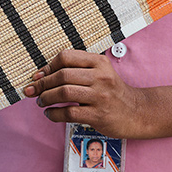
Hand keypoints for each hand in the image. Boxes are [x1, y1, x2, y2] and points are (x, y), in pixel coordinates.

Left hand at [22, 49, 157, 138]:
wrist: (137, 112)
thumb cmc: (112, 92)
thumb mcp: (100, 72)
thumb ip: (77, 70)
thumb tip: (42, 75)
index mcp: (99, 62)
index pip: (66, 57)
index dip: (48, 66)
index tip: (38, 76)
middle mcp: (100, 77)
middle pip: (62, 75)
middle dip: (43, 84)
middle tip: (34, 91)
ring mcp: (100, 96)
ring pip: (64, 92)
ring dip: (46, 98)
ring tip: (41, 102)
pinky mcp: (98, 115)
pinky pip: (69, 113)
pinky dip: (54, 114)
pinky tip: (50, 114)